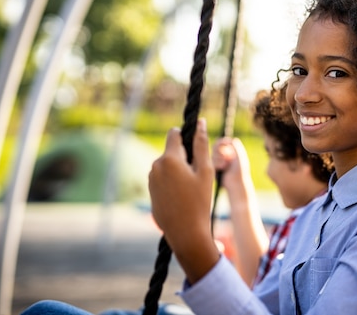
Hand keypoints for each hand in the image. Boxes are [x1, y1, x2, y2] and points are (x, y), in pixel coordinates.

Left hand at [148, 119, 219, 282]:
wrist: (186, 233)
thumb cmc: (199, 202)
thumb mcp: (205, 171)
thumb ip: (201, 144)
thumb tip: (201, 122)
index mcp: (169, 159)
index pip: (174, 133)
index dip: (186, 137)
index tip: (196, 150)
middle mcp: (156, 166)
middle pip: (172, 151)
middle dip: (184, 157)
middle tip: (198, 176)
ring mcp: (151, 180)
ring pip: (168, 165)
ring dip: (178, 171)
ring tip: (190, 190)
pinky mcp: (151, 191)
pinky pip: (163, 179)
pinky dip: (173, 183)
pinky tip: (182, 198)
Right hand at [212, 137, 251, 192]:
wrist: (235, 183)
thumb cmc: (240, 170)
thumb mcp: (239, 155)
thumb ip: (234, 145)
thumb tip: (228, 139)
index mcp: (230, 151)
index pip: (222, 141)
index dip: (222, 141)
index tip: (225, 143)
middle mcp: (223, 156)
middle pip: (215, 146)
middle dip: (219, 150)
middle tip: (224, 156)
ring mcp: (217, 162)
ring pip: (212, 154)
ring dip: (219, 158)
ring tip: (225, 165)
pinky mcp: (213, 168)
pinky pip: (210, 161)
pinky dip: (217, 163)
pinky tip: (222, 168)